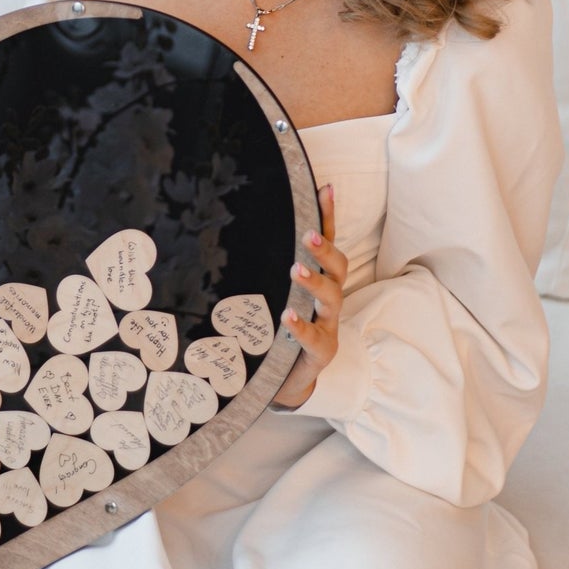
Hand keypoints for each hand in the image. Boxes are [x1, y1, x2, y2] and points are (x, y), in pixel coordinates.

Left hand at [271, 183, 346, 409]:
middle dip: (325, 249)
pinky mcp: (320, 352)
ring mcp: (327, 326)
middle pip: (339, 267)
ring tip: (296, 269)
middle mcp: (328, 299)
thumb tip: (228, 225)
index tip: (325, 187)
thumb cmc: (275, 329)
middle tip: (308, 235)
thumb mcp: (271, 293)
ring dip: (315, 281)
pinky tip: (287, 317)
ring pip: (332, 298)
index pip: (328, 243)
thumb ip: (260, 265)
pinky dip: (301, 326)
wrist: (284, 380)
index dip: (328, 216)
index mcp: (318, 280)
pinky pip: (314, 337)